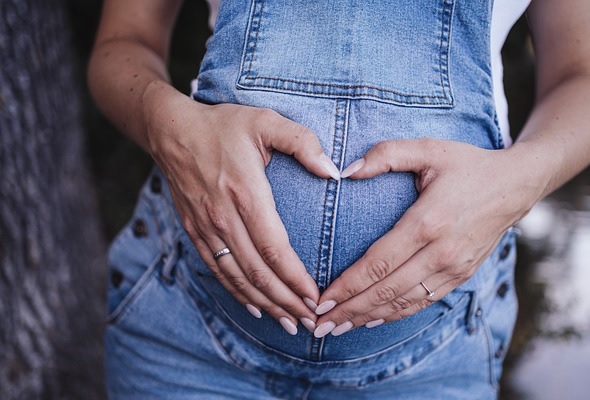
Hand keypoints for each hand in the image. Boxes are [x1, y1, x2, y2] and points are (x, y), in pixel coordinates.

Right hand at [143, 87, 340, 333]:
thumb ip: (302, 142)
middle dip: (286, 301)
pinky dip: (237, 293)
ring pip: (238, 278)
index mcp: (246, 193)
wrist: (171, 131)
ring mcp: (207, 228)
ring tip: (288, 323)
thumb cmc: (223, 125)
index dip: (295, 279)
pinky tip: (255, 307)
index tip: (316, 298)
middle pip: (258, 272)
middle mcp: (224, 217)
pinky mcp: (195, 231)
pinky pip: (218, 270)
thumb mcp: (265, 121)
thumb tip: (333, 170)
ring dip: (265, 304)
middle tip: (310, 322)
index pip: (274, 249)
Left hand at [312, 138, 539, 336]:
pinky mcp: (461, 276)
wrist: (516, 185)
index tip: (321, 300)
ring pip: (403, 303)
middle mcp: (441, 252)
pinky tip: (371, 320)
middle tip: (318, 324)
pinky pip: (423, 302)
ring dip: (367, 318)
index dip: (347, 286)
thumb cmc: (468, 165)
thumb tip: (345, 171)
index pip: (378, 263)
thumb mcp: (428, 149)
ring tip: (336, 329)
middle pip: (386, 291)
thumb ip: (385, 154)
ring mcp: (453, 268)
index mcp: (428, 222)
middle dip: (349, 310)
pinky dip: (394, 315)